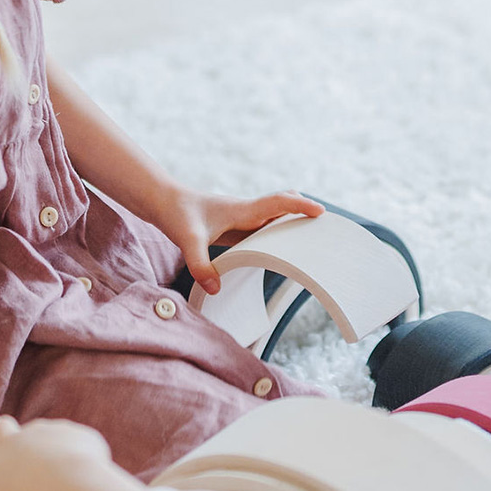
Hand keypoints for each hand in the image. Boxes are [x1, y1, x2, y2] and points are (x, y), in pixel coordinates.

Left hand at [156, 187, 320, 294]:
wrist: (163, 201)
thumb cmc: (176, 215)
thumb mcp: (187, 240)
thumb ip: (200, 264)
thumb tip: (216, 288)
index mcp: (242, 210)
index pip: (277, 203)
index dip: (299, 206)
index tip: (320, 212)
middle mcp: (247, 211)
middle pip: (284, 207)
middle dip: (305, 214)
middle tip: (327, 229)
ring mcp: (243, 218)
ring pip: (276, 218)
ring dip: (293, 225)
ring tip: (312, 243)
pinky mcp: (238, 227)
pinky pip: (265, 228)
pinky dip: (278, 235)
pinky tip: (282, 251)